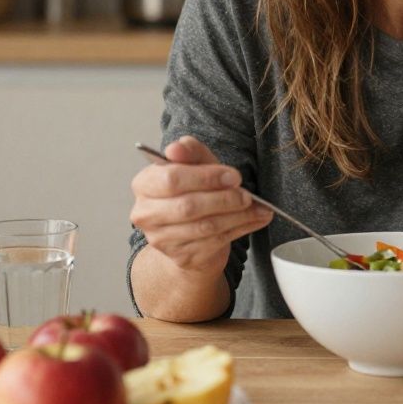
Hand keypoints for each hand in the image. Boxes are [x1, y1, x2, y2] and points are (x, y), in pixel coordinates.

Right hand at [129, 136, 271, 276]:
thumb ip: (190, 152)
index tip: (233, 176)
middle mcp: (147, 214)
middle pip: (188, 206)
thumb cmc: (192, 193)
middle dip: (224, 199)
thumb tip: (177, 147)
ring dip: (238, 216)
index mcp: (144, 184)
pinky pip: (215, 242)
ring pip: (205, 227)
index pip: (172, 179)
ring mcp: (162, 239)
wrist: (188, 235)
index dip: (206, 177)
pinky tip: (255, 219)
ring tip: (258, 207)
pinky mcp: (182, 257)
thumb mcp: (195, 166)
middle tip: (247, 195)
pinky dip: (241, 229)